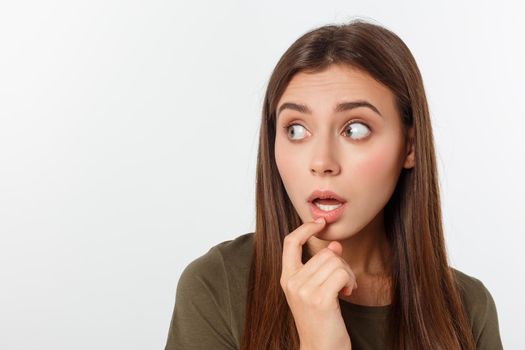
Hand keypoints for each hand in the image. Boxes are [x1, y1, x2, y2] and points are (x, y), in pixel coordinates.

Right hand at [280, 217, 356, 349]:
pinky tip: (348, 293)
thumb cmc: (320, 322)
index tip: (320, 222)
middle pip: (323, 252)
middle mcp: (292, 283)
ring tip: (345, 289)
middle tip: (343, 282)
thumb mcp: (314, 291)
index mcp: (286, 279)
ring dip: (347, 274)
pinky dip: (350, 281)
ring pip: (335, 261)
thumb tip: (334, 245)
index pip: (290, 242)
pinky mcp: (320, 299)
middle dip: (341, 263)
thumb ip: (320, 267)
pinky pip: (342, 273)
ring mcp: (304, 291)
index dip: (305, 228)